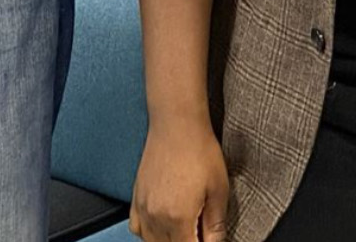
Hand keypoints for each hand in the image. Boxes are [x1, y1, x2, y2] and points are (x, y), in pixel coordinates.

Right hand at [129, 119, 229, 241]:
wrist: (176, 124)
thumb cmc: (200, 152)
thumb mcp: (218, 191)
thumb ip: (216, 226)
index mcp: (178, 219)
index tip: (208, 239)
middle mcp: (156, 217)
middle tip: (200, 234)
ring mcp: (143, 207)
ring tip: (185, 232)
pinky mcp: (136, 197)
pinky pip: (137, 228)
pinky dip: (149, 233)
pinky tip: (163, 226)